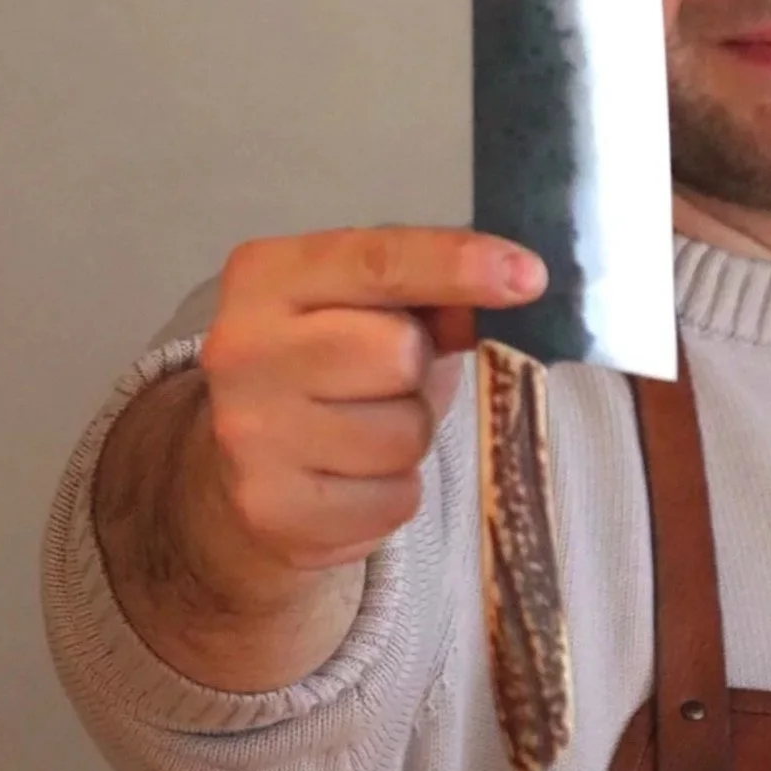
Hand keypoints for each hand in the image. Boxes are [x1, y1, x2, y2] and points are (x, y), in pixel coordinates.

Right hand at [197, 226, 545, 573]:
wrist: (247, 459)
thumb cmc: (330, 361)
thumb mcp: (370, 305)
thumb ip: (431, 289)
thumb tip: (515, 284)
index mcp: (266, 275)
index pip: (378, 262)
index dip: (457, 266)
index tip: (529, 275)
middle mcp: (242, 350)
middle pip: (398, 354)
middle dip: (417, 366)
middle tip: (390, 375)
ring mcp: (250, 435)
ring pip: (403, 435)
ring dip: (409, 432)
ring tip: (367, 423)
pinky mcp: (272, 509)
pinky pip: (394, 499)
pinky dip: (394, 489)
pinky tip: (353, 473)